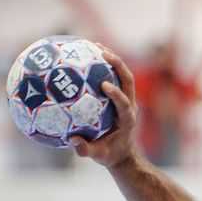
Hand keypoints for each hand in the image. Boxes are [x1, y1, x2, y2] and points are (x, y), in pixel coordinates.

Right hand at [70, 43, 138, 167]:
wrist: (121, 153)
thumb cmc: (108, 154)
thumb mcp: (98, 155)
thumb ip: (86, 150)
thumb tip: (72, 141)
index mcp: (127, 120)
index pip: (125, 104)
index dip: (117, 94)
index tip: (105, 85)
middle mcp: (130, 106)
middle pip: (128, 81)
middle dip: (118, 65)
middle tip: (102, 52)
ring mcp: (126, 99)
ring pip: (122, 75)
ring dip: (111, 59)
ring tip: (95, 45)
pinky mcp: (120, 96)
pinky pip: (113, 77)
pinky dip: (102, 66)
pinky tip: (86, 56)